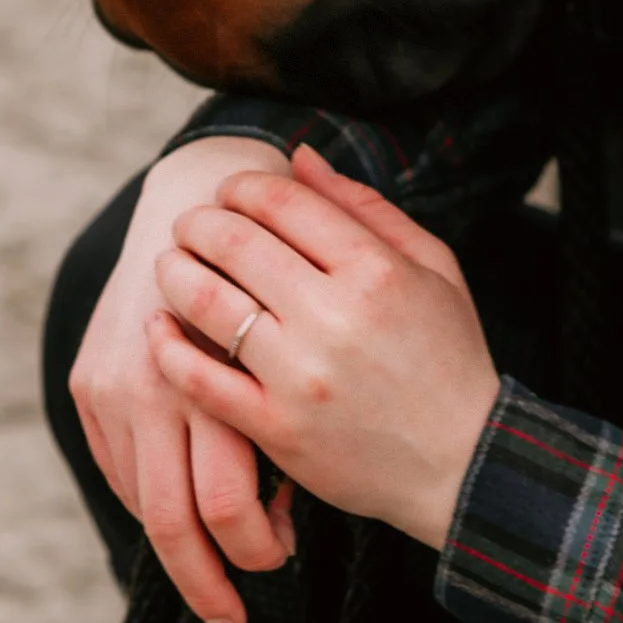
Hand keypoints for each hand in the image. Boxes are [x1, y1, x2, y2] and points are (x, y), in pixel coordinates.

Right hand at [67, 137, 298, 622]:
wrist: (195, 203)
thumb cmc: (274, 276)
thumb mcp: (298, 338)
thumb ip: (283, 422)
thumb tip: (277, 514)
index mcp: (223, 376)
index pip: (229, 508)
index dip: (258, 550)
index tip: (285, 560)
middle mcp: (161, 385)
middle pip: (178, 523)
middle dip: (210, 585)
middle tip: (237, 621)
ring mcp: (116, 385)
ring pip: (142, 504)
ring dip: (181, 548)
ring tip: (217, 570)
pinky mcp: (88, 383)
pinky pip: (117, 469)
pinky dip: (150, 498)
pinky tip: (181, 503)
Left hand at [151, 142, 500, 548]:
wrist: (463, 466)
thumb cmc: (447, 355)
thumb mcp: (432, 266)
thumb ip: (365, 206)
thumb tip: (298, 156)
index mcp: (375, 271)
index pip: (280, 202)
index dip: (240, 186)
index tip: (229, 191)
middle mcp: (335, 318)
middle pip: (235, 243)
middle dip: (199, 222)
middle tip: (189, 224)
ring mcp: (301, 377)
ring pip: (209, 303)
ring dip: (176, 272)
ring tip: (171, 264)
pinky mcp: (277, 429)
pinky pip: (200, 379)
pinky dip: (167, 346)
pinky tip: (159, 326)